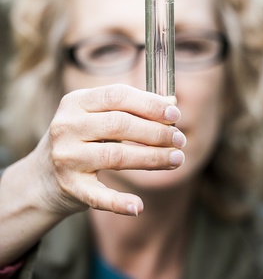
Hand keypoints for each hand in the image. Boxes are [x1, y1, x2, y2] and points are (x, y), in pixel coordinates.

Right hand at [36, 84, 184, 216]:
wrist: (43, 177)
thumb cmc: (81, 139)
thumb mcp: (98, 116)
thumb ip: (131, 108)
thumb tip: (171, 102)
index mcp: (76, 101)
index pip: (117, 95)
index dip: (149, 103)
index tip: (175, 113)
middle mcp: (67, 126)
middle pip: (120, 124)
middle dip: (156, 132)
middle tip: (180, 139)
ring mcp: (66, 156)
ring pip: (116, 156)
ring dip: (152, 158)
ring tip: (177, 159)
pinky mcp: (69, 186)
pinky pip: (98, 195)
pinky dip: (119, 202)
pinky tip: (139, 206)